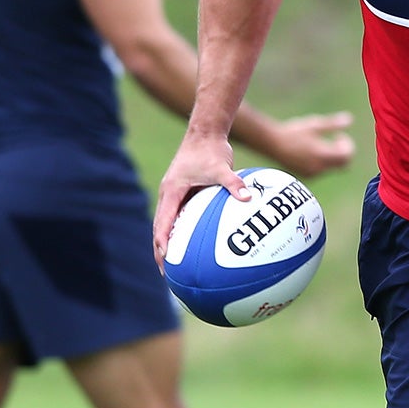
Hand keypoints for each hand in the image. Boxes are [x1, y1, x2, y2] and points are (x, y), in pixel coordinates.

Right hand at [154, 133, 247, 264]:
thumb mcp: (222, 167)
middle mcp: (169, 195)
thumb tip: (248, 198)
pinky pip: (180, 218)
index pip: (163, 222)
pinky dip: (182, 233)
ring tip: (175, 268)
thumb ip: (234, 183)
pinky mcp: (183, 194)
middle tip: (167, 275)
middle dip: (160, 252)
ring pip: (167, 225)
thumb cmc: (210, 149)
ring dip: (168, 245)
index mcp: (171, 192)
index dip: (162, 242)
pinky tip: (194, 247)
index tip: (165, 260)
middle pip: (159, 228)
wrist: (205, 133)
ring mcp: (174, 195)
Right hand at [265, 111, 355, 178]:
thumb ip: (333, 125)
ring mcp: (313, 174)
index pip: (347, 156)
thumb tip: (350, 120)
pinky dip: (323, 162)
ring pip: (332, 168)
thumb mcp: (314, 125)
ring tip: (320, 143)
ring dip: (332, 157)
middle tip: (335, 140)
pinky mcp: (306, 176)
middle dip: (342, 152)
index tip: (339, 135)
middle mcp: (319, 168)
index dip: (347, 145)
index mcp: (323, 155)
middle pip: (342, 165)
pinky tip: (312, 151)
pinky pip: (322, 171)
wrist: (271, 144)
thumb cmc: (292, 132)